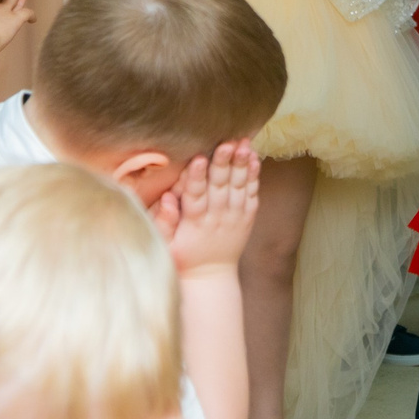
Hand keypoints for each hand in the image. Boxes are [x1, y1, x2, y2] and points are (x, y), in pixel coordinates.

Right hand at [151, 140, 260, 274]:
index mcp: (195, 222)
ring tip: (243, 143)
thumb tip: (165, 198)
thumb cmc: (184, 258)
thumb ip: (164, 222)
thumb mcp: (166, 246)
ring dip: (242, 164)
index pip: (195, 195)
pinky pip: (252, 194)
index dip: (197, 176)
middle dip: (223, 163)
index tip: (199, 158)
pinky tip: (254, 158)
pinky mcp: (247, 216)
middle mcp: (217, 217)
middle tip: (226, 142)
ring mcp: (235, 216)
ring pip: (239, 186)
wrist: (211, 276)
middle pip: (220, 186)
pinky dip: (254, 176)